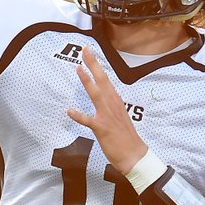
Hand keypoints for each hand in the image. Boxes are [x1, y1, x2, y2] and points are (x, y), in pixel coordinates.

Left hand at [66, 46, 146, 174]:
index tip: (90, 51)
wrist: (134, 155)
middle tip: (85, 49)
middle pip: (102, 80)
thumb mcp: (119, 116)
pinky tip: (69, 111)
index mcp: (116, 101)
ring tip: (78, 68)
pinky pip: (88, 121)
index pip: (105, 79)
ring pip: (96, 95)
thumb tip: (104, 97)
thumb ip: (110, 106)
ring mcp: (107, 116)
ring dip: (87, 81)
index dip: (96, 65)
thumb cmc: (126, 137)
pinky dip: (78, 115)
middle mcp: (112, 105)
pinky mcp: (102, 129)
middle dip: (93, 64)